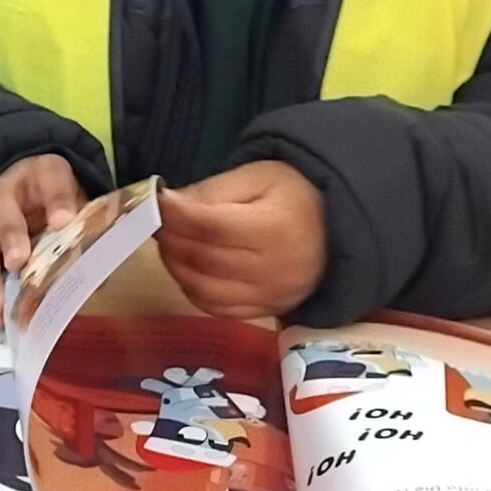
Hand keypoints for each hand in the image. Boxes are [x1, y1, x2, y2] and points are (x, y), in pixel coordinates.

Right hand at [0, 154, 84, 329]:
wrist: (16, 190)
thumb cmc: (53, 200)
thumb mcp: (74, 201)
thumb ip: (86, 227)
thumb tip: (101, 272)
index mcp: (42, 175)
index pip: (51, 179)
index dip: (57, 200)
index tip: (64, 221)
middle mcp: (5, 193)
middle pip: (4, 211)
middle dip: (11, 236)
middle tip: (18, 261)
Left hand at [157, 161, 327, 319]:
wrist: (335, 229)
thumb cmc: (293, 196)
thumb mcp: (255, 178)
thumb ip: (210, 192)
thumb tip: (166, 205)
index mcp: (276, 229)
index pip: (211, 227)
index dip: (175, 215)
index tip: (155, 201)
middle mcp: (274, 270)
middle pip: (202, 259)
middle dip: (169, 238)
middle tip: (156, 220)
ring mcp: (270, 297)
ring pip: (203, 289)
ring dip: (175, 265)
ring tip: (170, 242)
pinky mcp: (265, 312)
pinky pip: (216, 308)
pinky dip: (192, 289)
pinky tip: (188, 267)